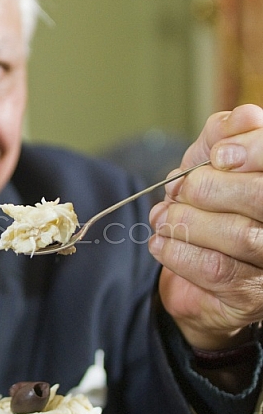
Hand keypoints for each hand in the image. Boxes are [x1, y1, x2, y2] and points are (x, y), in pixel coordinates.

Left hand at [149, 104, 262, 349]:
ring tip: (164, 218)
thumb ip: (222, 135)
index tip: (218, 155)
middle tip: (181, 191)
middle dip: (211, 189)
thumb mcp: (208, 163)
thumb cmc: (206, 208)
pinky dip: (178, 252)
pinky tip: (161, 243)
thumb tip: (244, 116)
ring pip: (240, 235)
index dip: (254, 150)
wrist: (189, 272)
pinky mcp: (252, 296)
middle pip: (262, 197)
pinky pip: (216, 269)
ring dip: (189, 222)